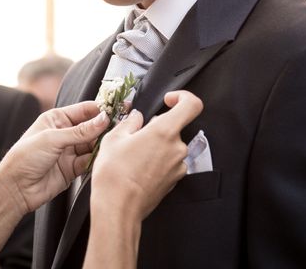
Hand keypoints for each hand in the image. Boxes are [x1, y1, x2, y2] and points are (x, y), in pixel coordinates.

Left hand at [0, 101, 108, 215]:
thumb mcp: (52, 139)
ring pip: (93, 144)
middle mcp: (64, 133)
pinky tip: (103, 157)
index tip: (117, 109)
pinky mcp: (73, 168)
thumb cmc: (24, 158)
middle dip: (105, 127)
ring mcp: (69, 151)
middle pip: (92, 127)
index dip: (101, 109)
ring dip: (102, 144)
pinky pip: (90, 161)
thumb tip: (103, 119)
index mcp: (57, 119)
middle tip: (121, 126)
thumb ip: (80, 131)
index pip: (84, 110)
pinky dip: (97, 159)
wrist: (15, 189)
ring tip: (114, 142)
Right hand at [90, 90, 202, 220]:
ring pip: (170, 146)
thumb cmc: (114, 175)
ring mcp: (178, 166)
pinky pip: (169, 162)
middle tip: (136, 136)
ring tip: (133, 156)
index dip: (182, 97)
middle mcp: (177, 148)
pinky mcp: (174, 180)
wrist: (118, 208)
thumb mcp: (114, 138)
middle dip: (156, 127)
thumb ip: (130, 122)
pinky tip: (138, 168)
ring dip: (155, 146)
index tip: (168, 100)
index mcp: (165, 132)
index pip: (192, 105)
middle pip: (174, 127)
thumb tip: (137, 118)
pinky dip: (156, 160)